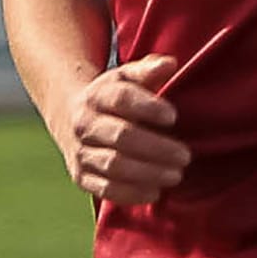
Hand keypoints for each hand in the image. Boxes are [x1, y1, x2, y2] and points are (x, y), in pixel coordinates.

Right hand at [59, 53, 188, 203]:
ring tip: (176, 175)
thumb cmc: (113, 98)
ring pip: (114, 165)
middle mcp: (85, 124)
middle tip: (185, 156)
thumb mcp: (127, 78)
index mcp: (98, 96)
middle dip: (156, 148)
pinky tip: (155, 191)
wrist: (70, 118)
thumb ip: (148, 71)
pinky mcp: (81, 177)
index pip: (122, 99)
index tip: (173, 117)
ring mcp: (81, 152)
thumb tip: (170, 63)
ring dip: (148, 173)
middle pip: (121, 136)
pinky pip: (105, 189)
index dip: (148, 107)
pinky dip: (131, 193)